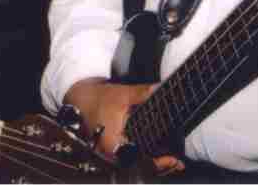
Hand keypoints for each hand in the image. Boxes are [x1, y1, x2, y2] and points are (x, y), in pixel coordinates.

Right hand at [62, 77, 182, 173]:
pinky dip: (144, 161)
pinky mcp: (112, 151)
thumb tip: (159, 89)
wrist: (79, 99)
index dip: (157, 164)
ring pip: (134, 167)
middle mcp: (109, 154)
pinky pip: (130, 161)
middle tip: (177, 163)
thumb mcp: (121, 95)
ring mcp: (110, 154)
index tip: (172, 160)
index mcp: (112, 144)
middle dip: (159, 167)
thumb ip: (142, 94)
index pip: (138, 161)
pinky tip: (157, 159)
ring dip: (153, 166)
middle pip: (138, 168)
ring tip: (172, 164)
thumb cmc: (97, 99)